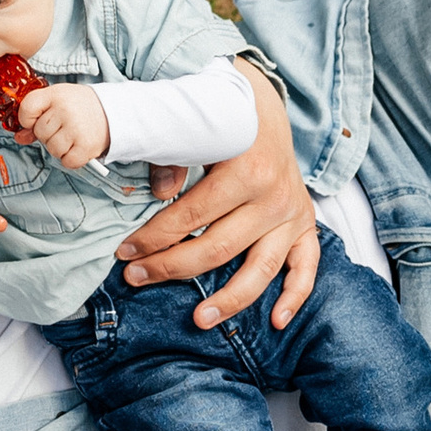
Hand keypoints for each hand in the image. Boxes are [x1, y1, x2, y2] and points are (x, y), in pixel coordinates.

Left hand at [16, 81, 110, 167]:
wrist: (113, 111)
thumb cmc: (80, 107)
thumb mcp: (58, 102)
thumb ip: (36, 117)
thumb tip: (19, 138)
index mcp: (56, 94)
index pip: (27, 109)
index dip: (27, 119)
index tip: (36, 120)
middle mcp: (65, 109)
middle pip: (40, 132)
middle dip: (48, 134)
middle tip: (64, 127)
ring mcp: (76, 128)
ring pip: (52, 149)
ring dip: (60, 148)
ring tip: (73, 136)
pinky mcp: (86, 146)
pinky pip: (67, 161)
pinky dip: (71, 159)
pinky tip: (78, 147)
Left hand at [119, 64, 320, 333]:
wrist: (266, 110)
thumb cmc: (222, 123)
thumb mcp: (195, 130)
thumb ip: (175, 160)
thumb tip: (160, 192)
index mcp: (246, 170)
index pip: (191, 216)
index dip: (154, 238)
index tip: (125, 251)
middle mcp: (274, 196)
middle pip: (219, 247)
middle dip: (172, 267)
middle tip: (136, 277)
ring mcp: (293, 214)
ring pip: (260, 268)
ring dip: (229, 298)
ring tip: (200, 319)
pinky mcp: (305, 225)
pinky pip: (305, 267)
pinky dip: (294, 296)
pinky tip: (277, 320)